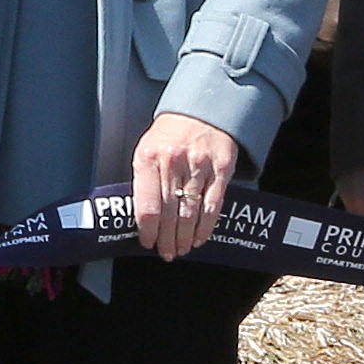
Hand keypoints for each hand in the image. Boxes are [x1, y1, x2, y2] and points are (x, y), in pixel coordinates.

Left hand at [123, 110, 241, 258]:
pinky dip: (205, 226)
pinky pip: (213, 205)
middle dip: (167, 239)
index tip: (148, 242)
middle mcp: (173, 163)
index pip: (147, 205)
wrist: (202, 110)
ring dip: (185, 237)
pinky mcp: (221, 170)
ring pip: (191, 213)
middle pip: (169, 213)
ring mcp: (199, 167)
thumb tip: (142, 218)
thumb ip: (144, 180)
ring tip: (181, 249)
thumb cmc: (169, 135)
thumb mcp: (147, 149)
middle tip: (166, 253)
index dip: (148, 230)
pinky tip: (199, 237)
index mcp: (149, 158)